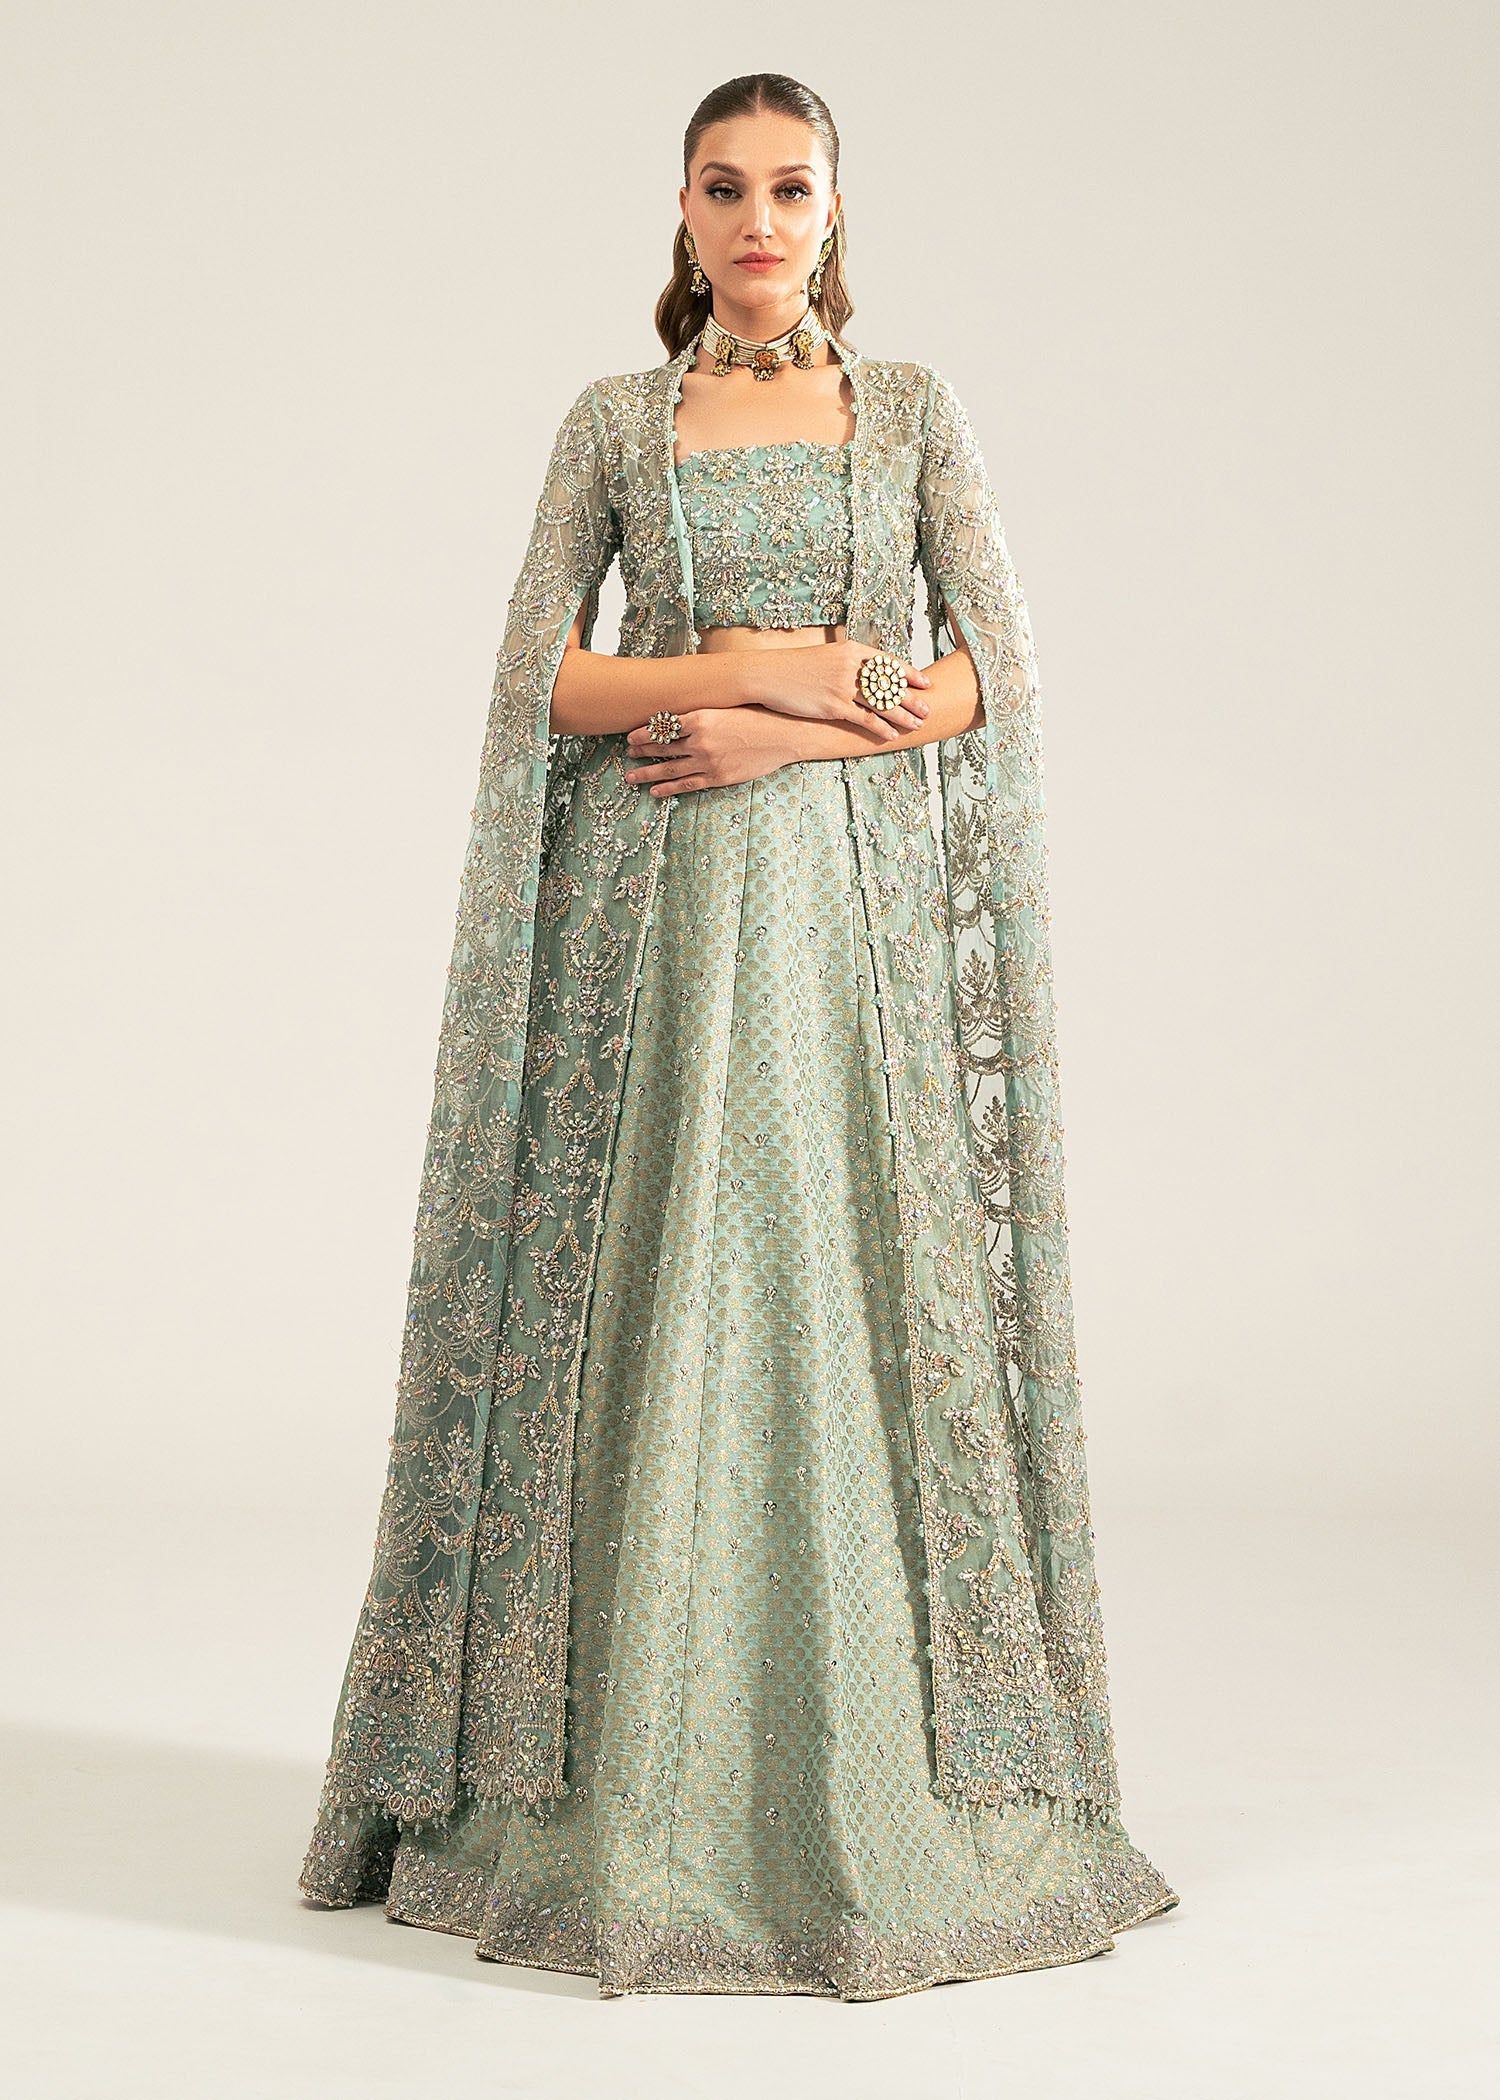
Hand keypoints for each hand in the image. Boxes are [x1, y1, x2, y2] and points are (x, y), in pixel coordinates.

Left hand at [622, 707, 806, 796]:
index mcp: (700, 717)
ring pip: (669, 769)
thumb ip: (703, 712)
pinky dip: (668, 789)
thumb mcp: (727, 706)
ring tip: (631, 776)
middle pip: (662, 747)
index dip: (644, 732)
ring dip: (647, 773)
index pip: (663, 725)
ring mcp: (707, 761)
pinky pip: (687, 785)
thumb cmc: (758, 716)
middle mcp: (700, 740)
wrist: (784, 735)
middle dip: (642, 751)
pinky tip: (655, 791)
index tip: (632, 736)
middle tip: (628, 754)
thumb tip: (682, 714)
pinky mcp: (718, 777)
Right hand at [741, 639, 931, 738]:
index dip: (910, 674)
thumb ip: (847, 661)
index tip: (926, 683)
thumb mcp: (825, 656)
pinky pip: (864, 718)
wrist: (767, 674)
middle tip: (929, 709)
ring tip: (917, 726)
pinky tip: (891, 736)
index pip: (888, 662)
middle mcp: (851, 666)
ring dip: (902, 716)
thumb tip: (864, 670)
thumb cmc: (794, 667)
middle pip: (890, 684)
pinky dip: (880, 728)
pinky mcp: (833, 705)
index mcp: (851, 650)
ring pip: (881, 703)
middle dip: (912, 699)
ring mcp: (843, 686)